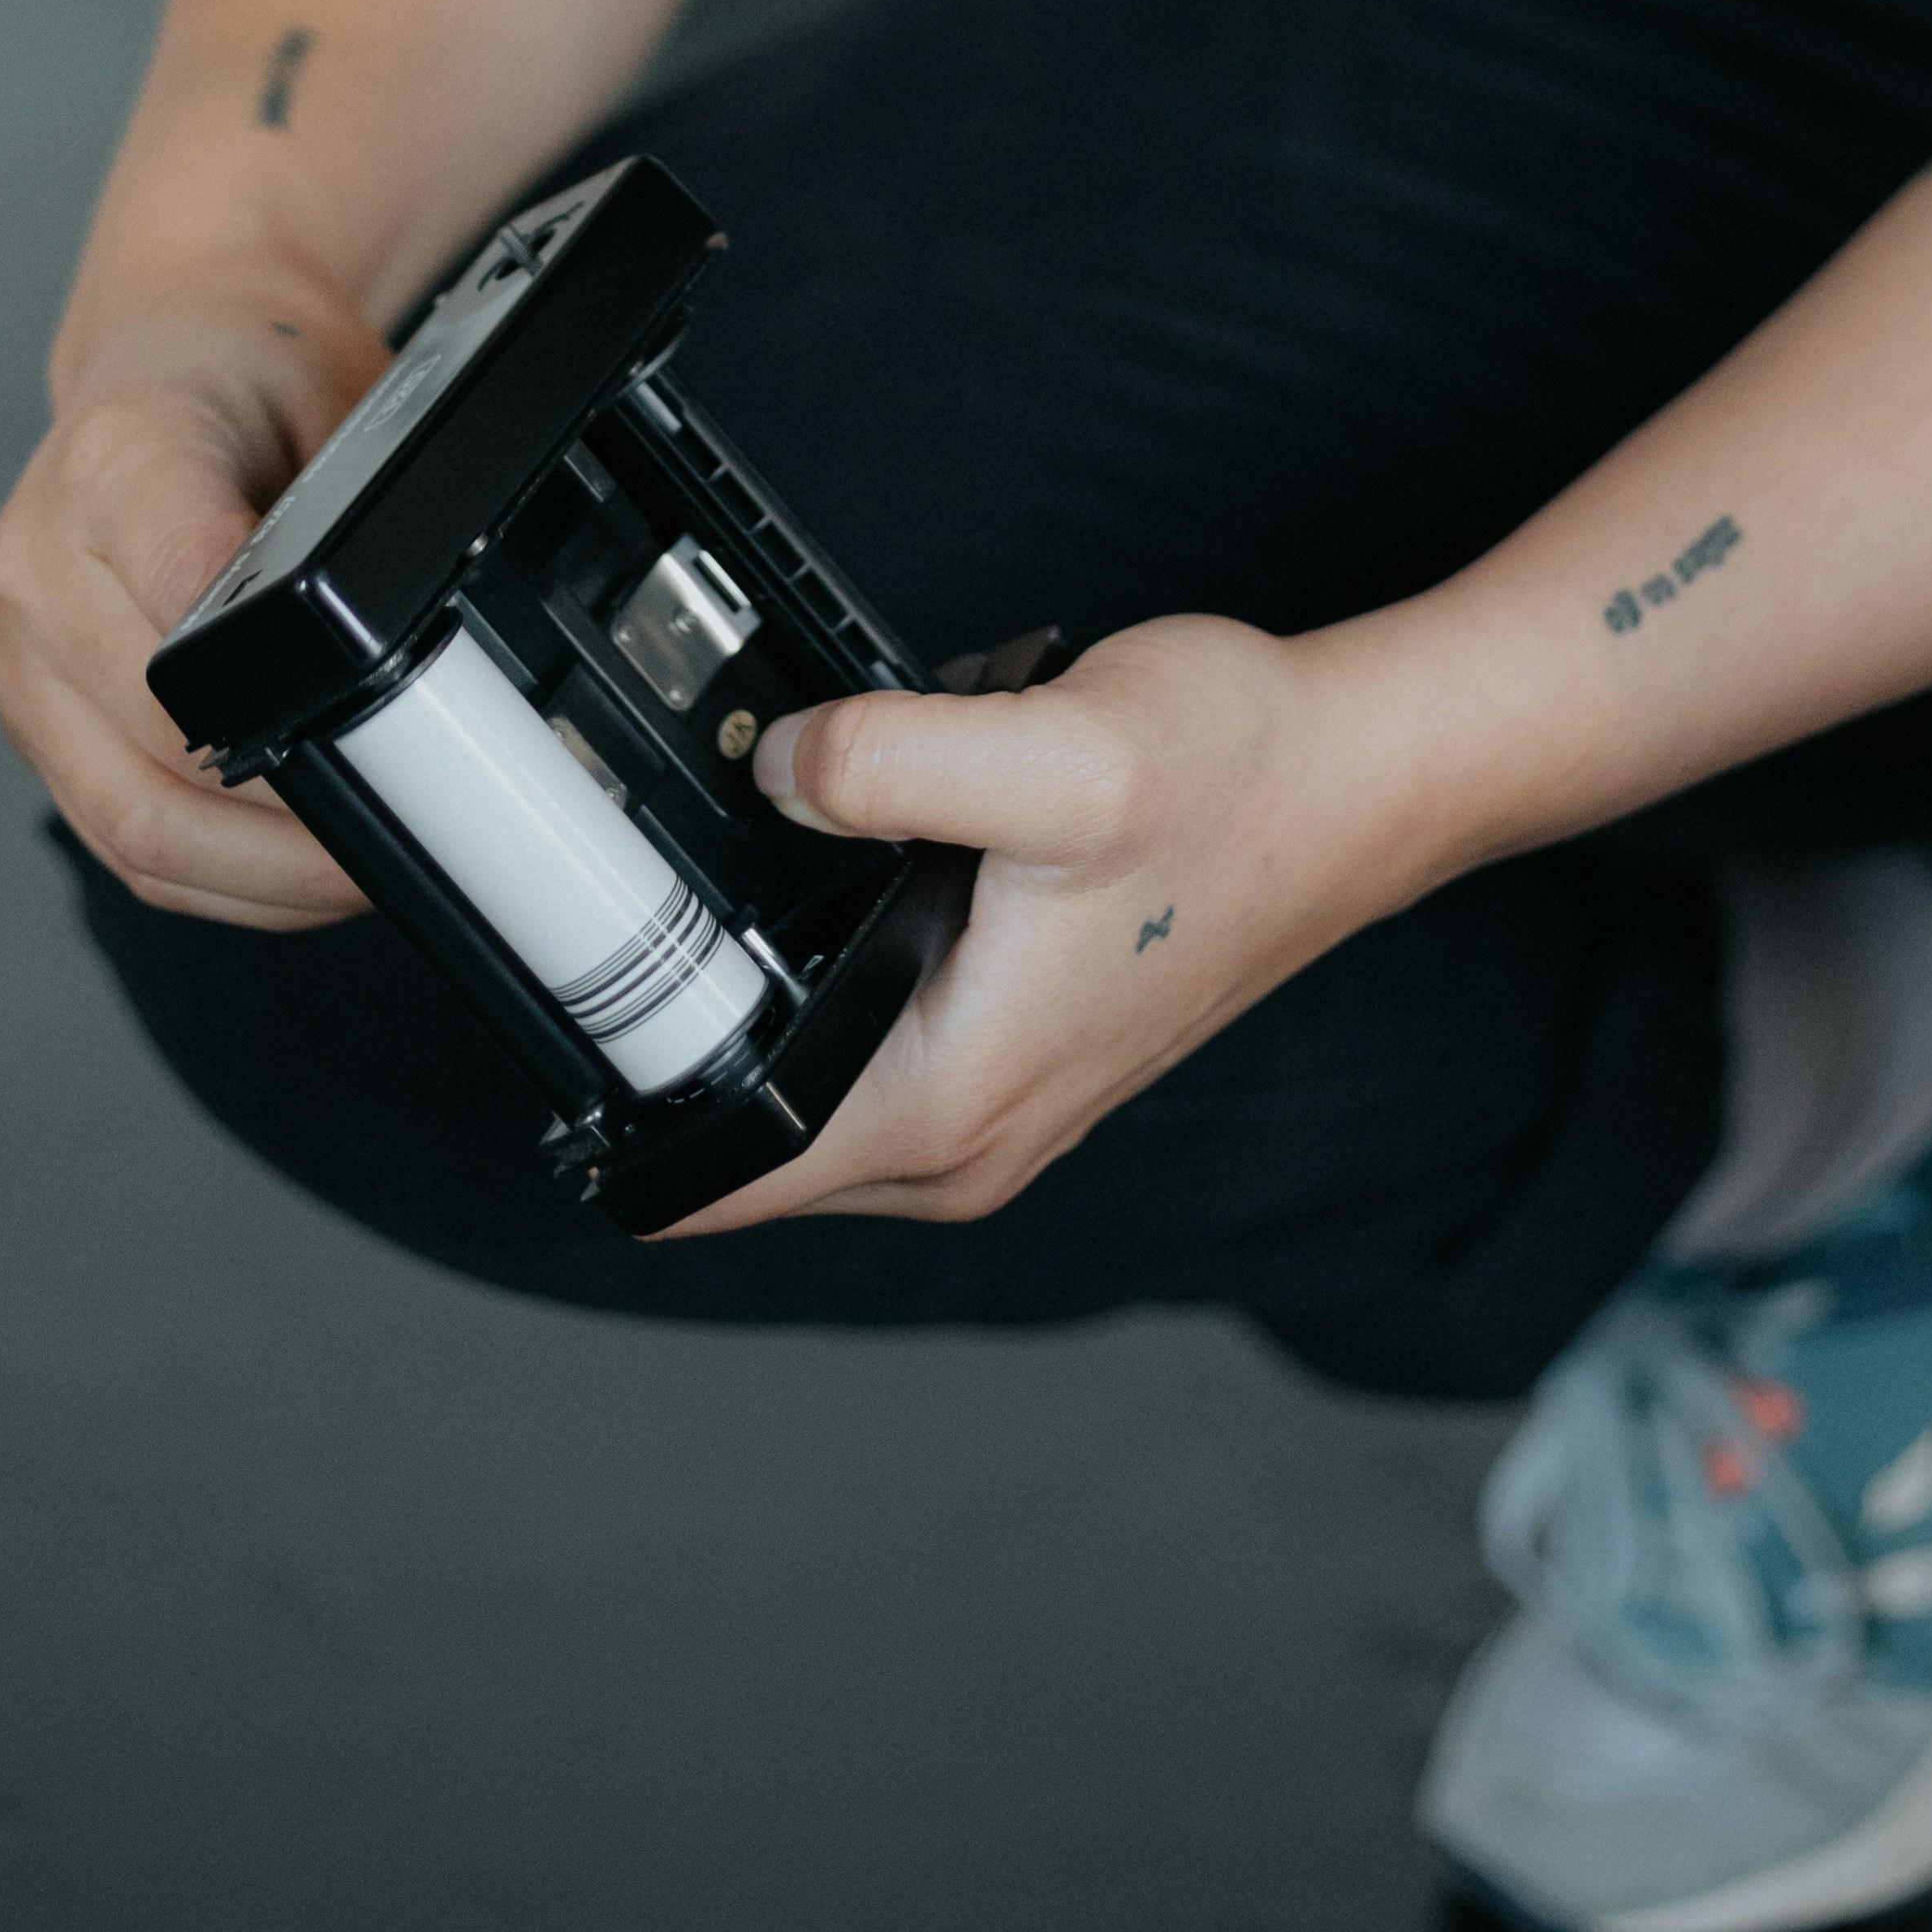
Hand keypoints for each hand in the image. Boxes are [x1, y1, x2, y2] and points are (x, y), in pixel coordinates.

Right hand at [0, 285, 388, 928]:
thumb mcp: (335, 401)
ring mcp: (18, 650)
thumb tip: (429, 648)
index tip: (371, 733)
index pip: (183, 583)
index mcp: (119, 458)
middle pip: (161, 739)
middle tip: (401, 828)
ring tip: (358, 868)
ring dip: (259, 876)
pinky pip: (114, 836)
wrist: (172, 357)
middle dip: (295, 813)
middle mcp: (39, 557)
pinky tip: (290, 872)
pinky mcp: (29, 716)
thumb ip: (357, 519)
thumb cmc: (249, 380)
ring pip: (129, 820)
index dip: (277, 682)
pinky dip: (214, 877)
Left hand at [658, 610, 1396, 1234]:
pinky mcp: (1018, 1053)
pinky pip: (868, 1059)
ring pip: (806, 1098)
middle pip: (744, 1144)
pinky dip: (828, 994)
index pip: (718, 1180)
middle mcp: (968, 1139)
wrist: (1358, 780)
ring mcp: (997, 1105)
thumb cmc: (1238, 779)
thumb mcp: (1056, 750)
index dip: (619, 1110)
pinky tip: (833, 886)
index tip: (573, 1003)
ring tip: (729, 879)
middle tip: (636, 900)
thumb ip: (890, 763)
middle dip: (674, 1045)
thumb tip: (772, 767)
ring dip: (756, 1015)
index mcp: (951, 1105)